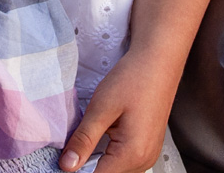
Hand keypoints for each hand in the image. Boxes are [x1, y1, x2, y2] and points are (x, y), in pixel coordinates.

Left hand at [60, 49, 176, 172]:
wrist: (158, 61)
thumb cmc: (133, 79)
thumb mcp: (101, 108)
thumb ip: (83, 140)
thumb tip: (67, 166)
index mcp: (133, 153)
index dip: (77, 170)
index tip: (65, 158)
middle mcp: (144, 159)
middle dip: (87, 163)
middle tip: (78, 139)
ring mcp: (149, 154)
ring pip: (115, 169)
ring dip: (99, 158)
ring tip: (95, 131)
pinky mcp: (149, 146)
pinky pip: (125, 160)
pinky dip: (110, 152)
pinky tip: (107, 132)